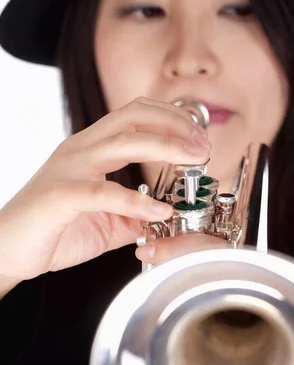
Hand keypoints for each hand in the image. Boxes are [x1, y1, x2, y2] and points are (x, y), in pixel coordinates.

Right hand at [0, 97, 210, 284]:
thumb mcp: (107, 222)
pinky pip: (103, 192)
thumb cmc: (53, 229)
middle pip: (133, 117)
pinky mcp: (60, 194)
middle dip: (175, 125)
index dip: (171, 119)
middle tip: (203, 145)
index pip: (135, 115)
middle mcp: (81, 149)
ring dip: (165, 147)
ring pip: (122, 142)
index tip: (198, 137)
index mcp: (92, 149)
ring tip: (193, 160)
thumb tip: (165, 217)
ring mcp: (69, 168)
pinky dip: (136, 200)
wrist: (7, 249)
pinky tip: (159, 210)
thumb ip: (135, 215)